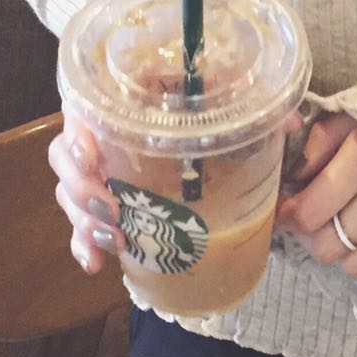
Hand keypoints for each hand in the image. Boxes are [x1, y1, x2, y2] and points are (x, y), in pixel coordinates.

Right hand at [49, 109, 307, 275]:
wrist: (188, 110)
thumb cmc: (198, 95)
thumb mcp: (221, 92)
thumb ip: (249, 104)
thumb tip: (290, 121)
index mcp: (121, 98)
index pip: (81, 108)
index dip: (77, 132)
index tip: (91, 154)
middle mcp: (101, 131)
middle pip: (65, 156)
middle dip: (81, 188)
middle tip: (110, 208)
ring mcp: (99, 168)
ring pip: (70, 192)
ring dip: (85, 220)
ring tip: (115, 238)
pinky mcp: (105, 199)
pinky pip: (82, 223)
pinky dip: (85, 244)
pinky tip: (95, 263)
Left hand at [276, 112, 356, 292]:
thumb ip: (321, 141)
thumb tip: (295, 178)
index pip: (309, 213)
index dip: (289, 215)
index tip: (286, 207)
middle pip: (329, 246)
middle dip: (311, 235)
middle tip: (311, 219)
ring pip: (356, 265)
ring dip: (341, 252)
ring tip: (342, 228)